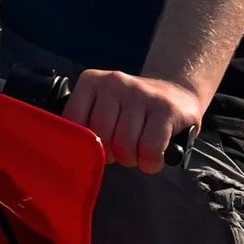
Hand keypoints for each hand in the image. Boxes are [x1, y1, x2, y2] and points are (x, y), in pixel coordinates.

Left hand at [63, 70, 202, 175]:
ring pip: (124, 145)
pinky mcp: (166, 109)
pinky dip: (150, 162)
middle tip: (122, 150)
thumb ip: (83, 122)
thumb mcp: (102, 106)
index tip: (98, 146)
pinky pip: (149, 149)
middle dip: (111, 154)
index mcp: (91, 81)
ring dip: (132, 159)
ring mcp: (141, 94)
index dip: (85, 144)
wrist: (176, 93)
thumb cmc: (132, 109)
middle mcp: (114, 82)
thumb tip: (66, 151)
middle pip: (100, 136)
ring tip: (139, 149)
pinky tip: (153, 156)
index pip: (73, 122)